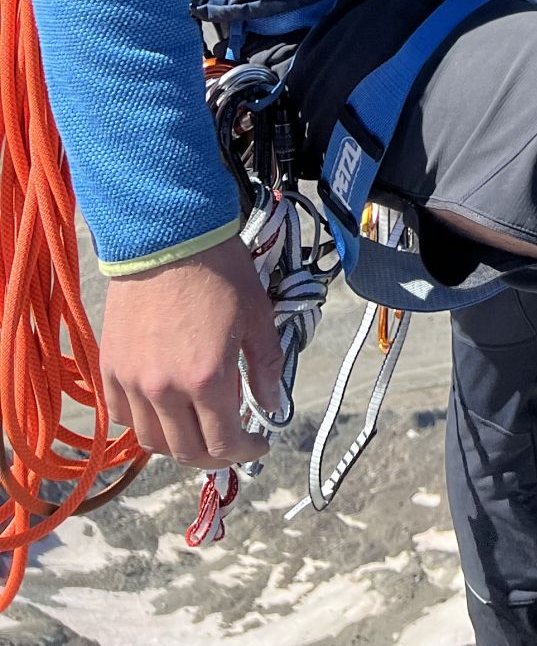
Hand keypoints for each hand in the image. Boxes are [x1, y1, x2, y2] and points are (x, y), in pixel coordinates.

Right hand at [101, 234, 282, 465]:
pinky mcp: (110, 367)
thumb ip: (266, 367)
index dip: (245, 453)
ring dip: (177, 442)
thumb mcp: (257, 316)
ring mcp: (132, 381)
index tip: (258, 447)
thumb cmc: (219, 270)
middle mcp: (165, 389)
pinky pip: (120, 415)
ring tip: (196, 426)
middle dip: (214, 454)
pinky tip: (161, 408)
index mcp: (207, 379)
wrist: (168, 235)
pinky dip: (142, 421)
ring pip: (151, 440)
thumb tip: (272, 405)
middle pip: (185, 451)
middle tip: (230, 441)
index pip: (223, 443)